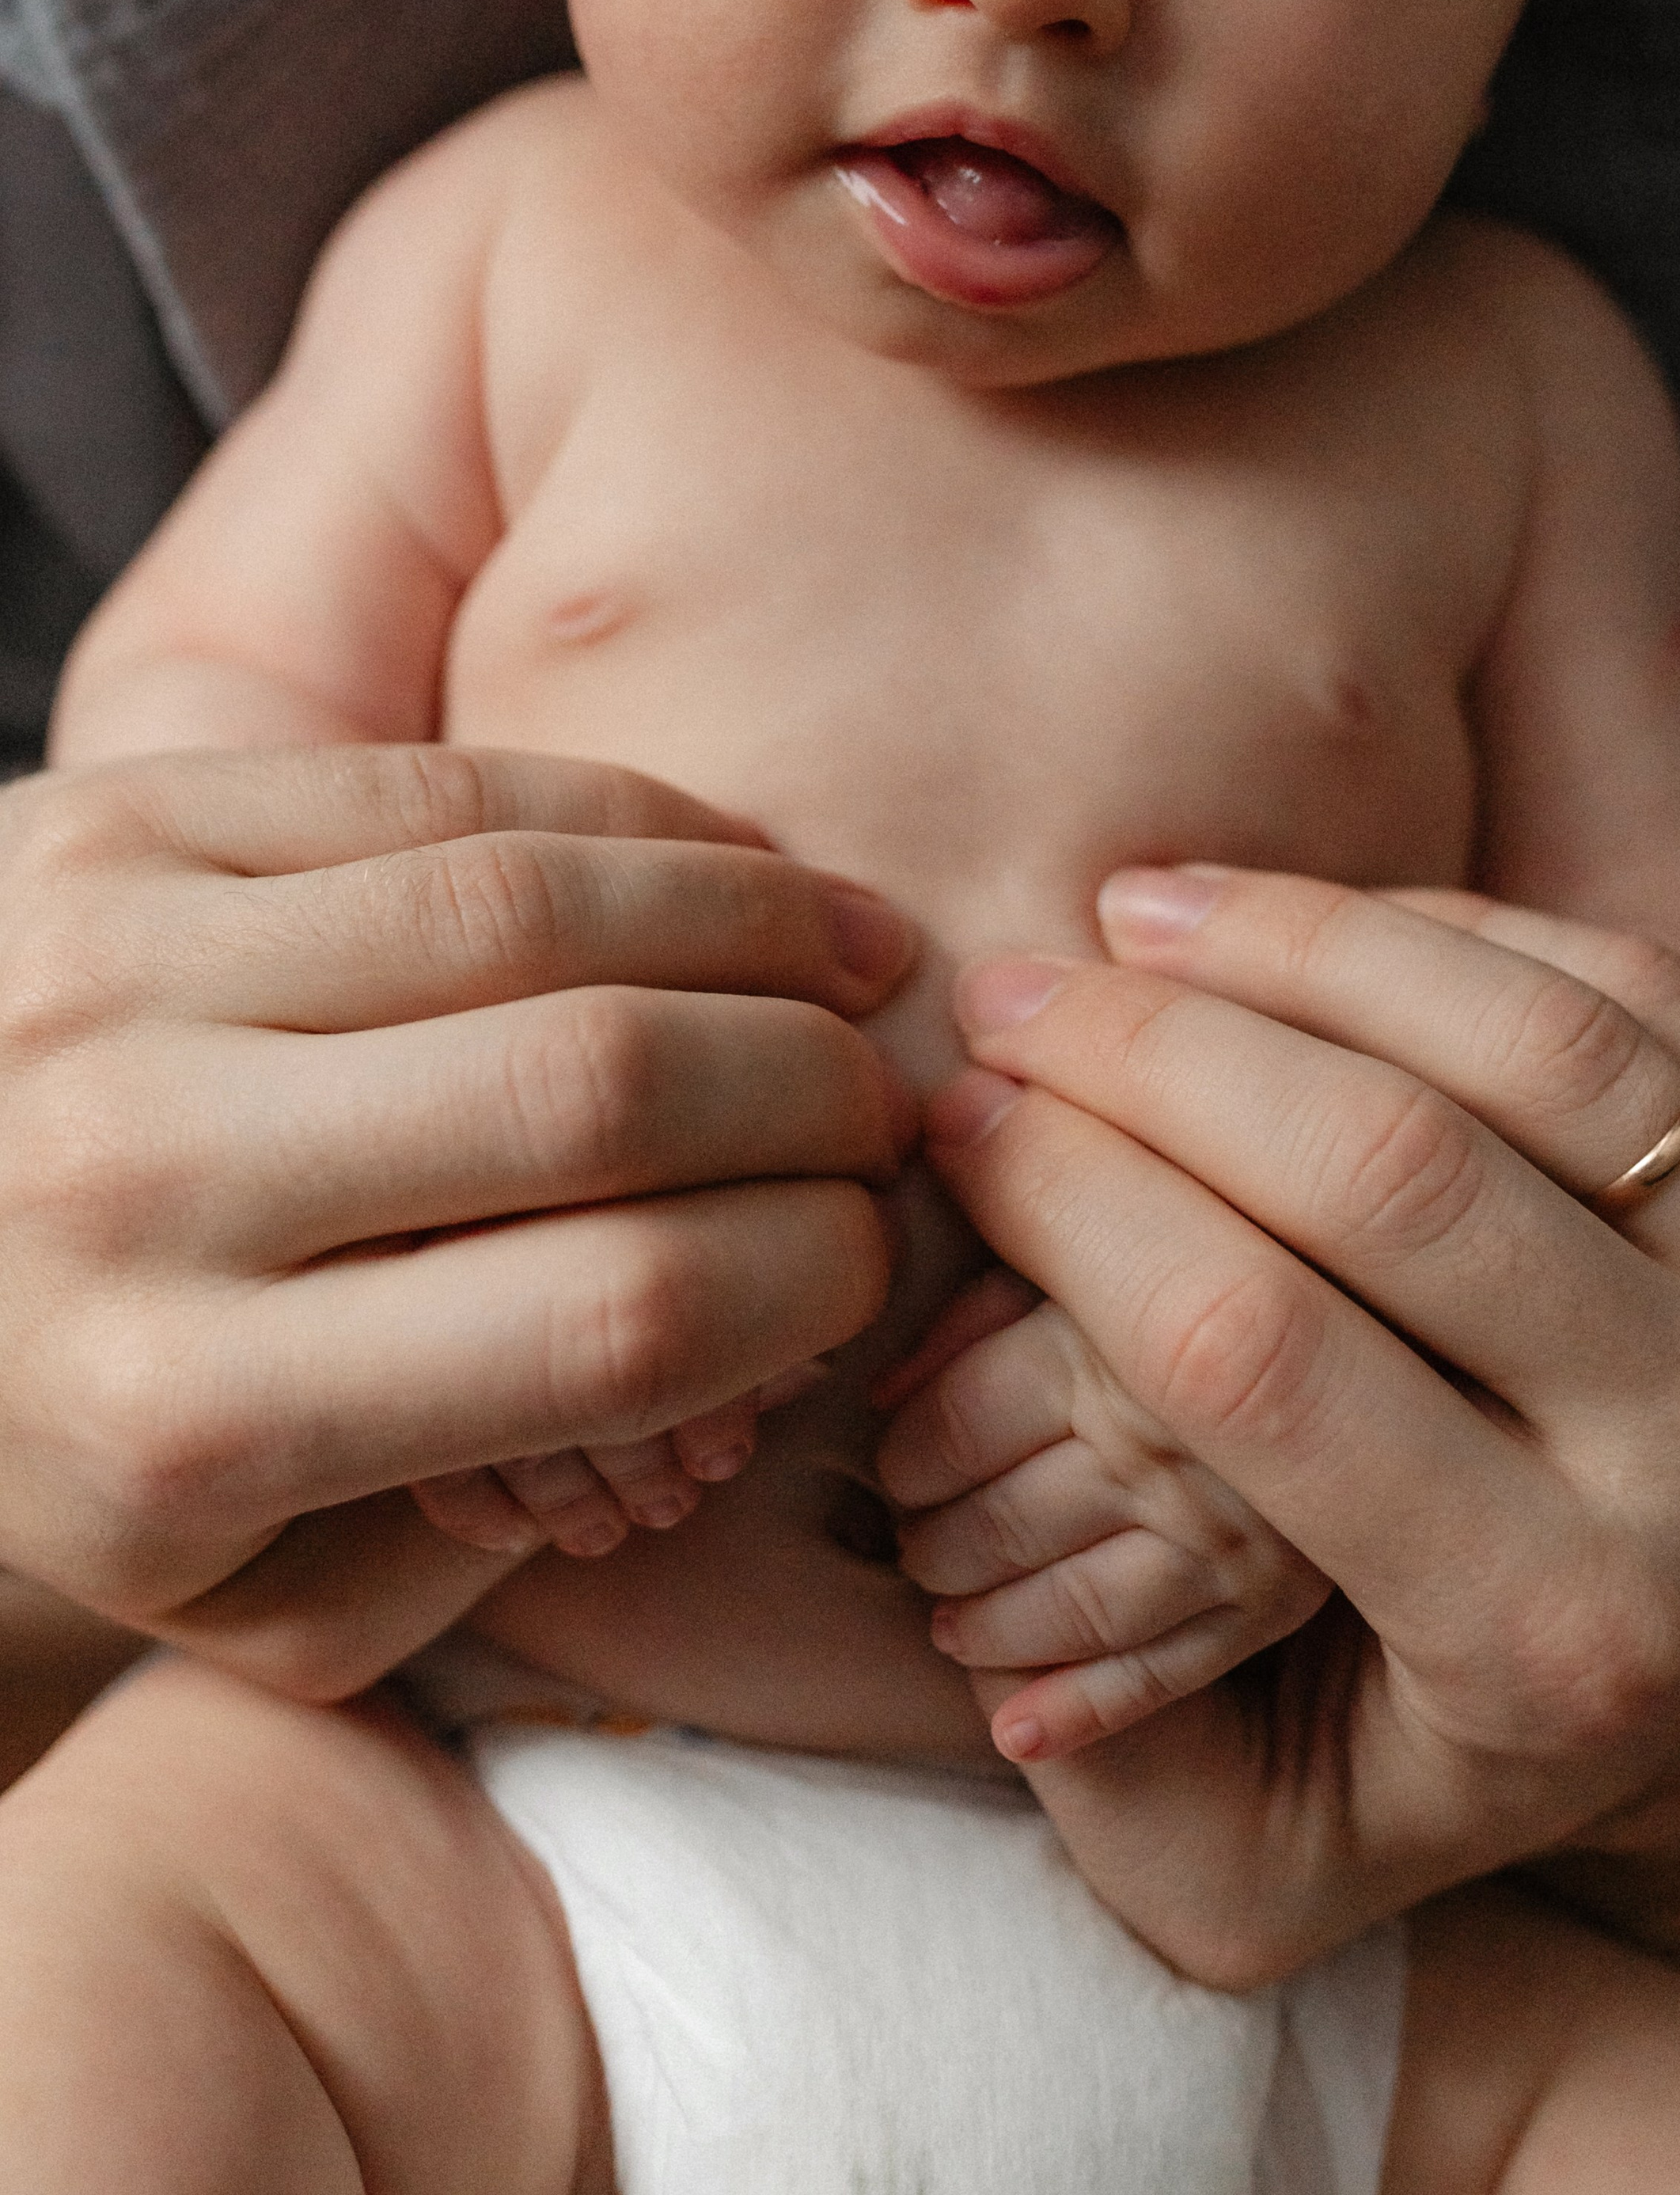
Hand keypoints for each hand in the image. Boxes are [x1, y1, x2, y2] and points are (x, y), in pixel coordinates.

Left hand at [0, 746, 913, 1695]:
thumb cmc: (95, 1451)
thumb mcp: (271, 1592)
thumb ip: (516, 1508)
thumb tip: (750, 1343)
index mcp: (187, 1418)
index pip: (610, 1320)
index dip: (804, 1275)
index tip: (866, 1258)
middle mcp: (134, 1182)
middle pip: (595, 1090)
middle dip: (808, 1091)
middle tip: (883, 1105)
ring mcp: (107, 973)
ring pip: (524, 904)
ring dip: (748, 921)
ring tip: (853, 956)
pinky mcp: (106, 822)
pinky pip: (426, 788)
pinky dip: (619, 818)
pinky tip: (722, 865)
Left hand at [879, 1271, 1329, 1753]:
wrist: (1398, 1329)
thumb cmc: (1218, 1252)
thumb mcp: (1105, 1235)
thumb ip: (1000, 1280)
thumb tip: (883, 1378)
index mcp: (1121, 1342)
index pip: (956, 1425)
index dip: (905, 1451)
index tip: (893, 1458)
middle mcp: (1175, 1448)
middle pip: (1001, 1519)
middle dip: (934, 1540)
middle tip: (911, 1538)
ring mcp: (1233, 1535)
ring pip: (1067, 1606)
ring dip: (986, 1623)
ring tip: (945, 1614)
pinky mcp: (1279, 1601)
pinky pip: (1159, 1674)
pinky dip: (1078, 1707)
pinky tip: (1014, 1729)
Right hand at [900, 867, 1679, 1994]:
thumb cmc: (1464, 1740)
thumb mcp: (1273, 1860)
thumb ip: (1115, 1782)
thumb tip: (957, 1616)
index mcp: (1556, 1639)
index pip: (1254, 1352)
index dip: (1073, 1201)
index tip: (960, 1123)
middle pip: (1391, 1170)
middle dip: (1152, 1049)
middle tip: (1015, 996)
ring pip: (1539, 1042)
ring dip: (1300, 942)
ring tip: (1140, 913)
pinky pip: (1651, 994)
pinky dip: (1457, 932)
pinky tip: (1307, 925)